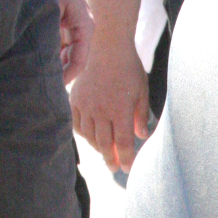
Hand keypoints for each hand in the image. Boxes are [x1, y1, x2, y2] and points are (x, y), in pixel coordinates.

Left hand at [42, 0, 92, 83]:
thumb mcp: (52, 7)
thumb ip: (52, 33)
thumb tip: (46, 58)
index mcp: (85, 28)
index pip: (79, 61)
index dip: (67, 76)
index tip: (54, 86)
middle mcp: (82, 29)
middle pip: (73, 59)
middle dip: (60, 71)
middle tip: (44, 83)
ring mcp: (74, 25)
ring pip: (66, 52)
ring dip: (55, 61)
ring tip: (39, 72)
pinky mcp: (66, 21)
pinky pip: (60, 42)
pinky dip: (51, 50)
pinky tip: (38, 55)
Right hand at [70, 33, 150, 173]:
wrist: (107, 47)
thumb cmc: (129, 69)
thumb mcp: (142, 92)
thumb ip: (141, 116)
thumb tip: (141, 136)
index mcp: (121, 110)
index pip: (123, 143)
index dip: (126, 158)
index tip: (127, 169)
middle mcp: (102, 110)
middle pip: (105, 144)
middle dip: (111, 159)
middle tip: (114, 168)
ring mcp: (87, 105)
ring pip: (90, 136)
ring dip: (98, 147)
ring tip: (105, 153)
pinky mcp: (76, 99)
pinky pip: (78, 124)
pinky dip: (84, 134)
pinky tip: (92, 137)